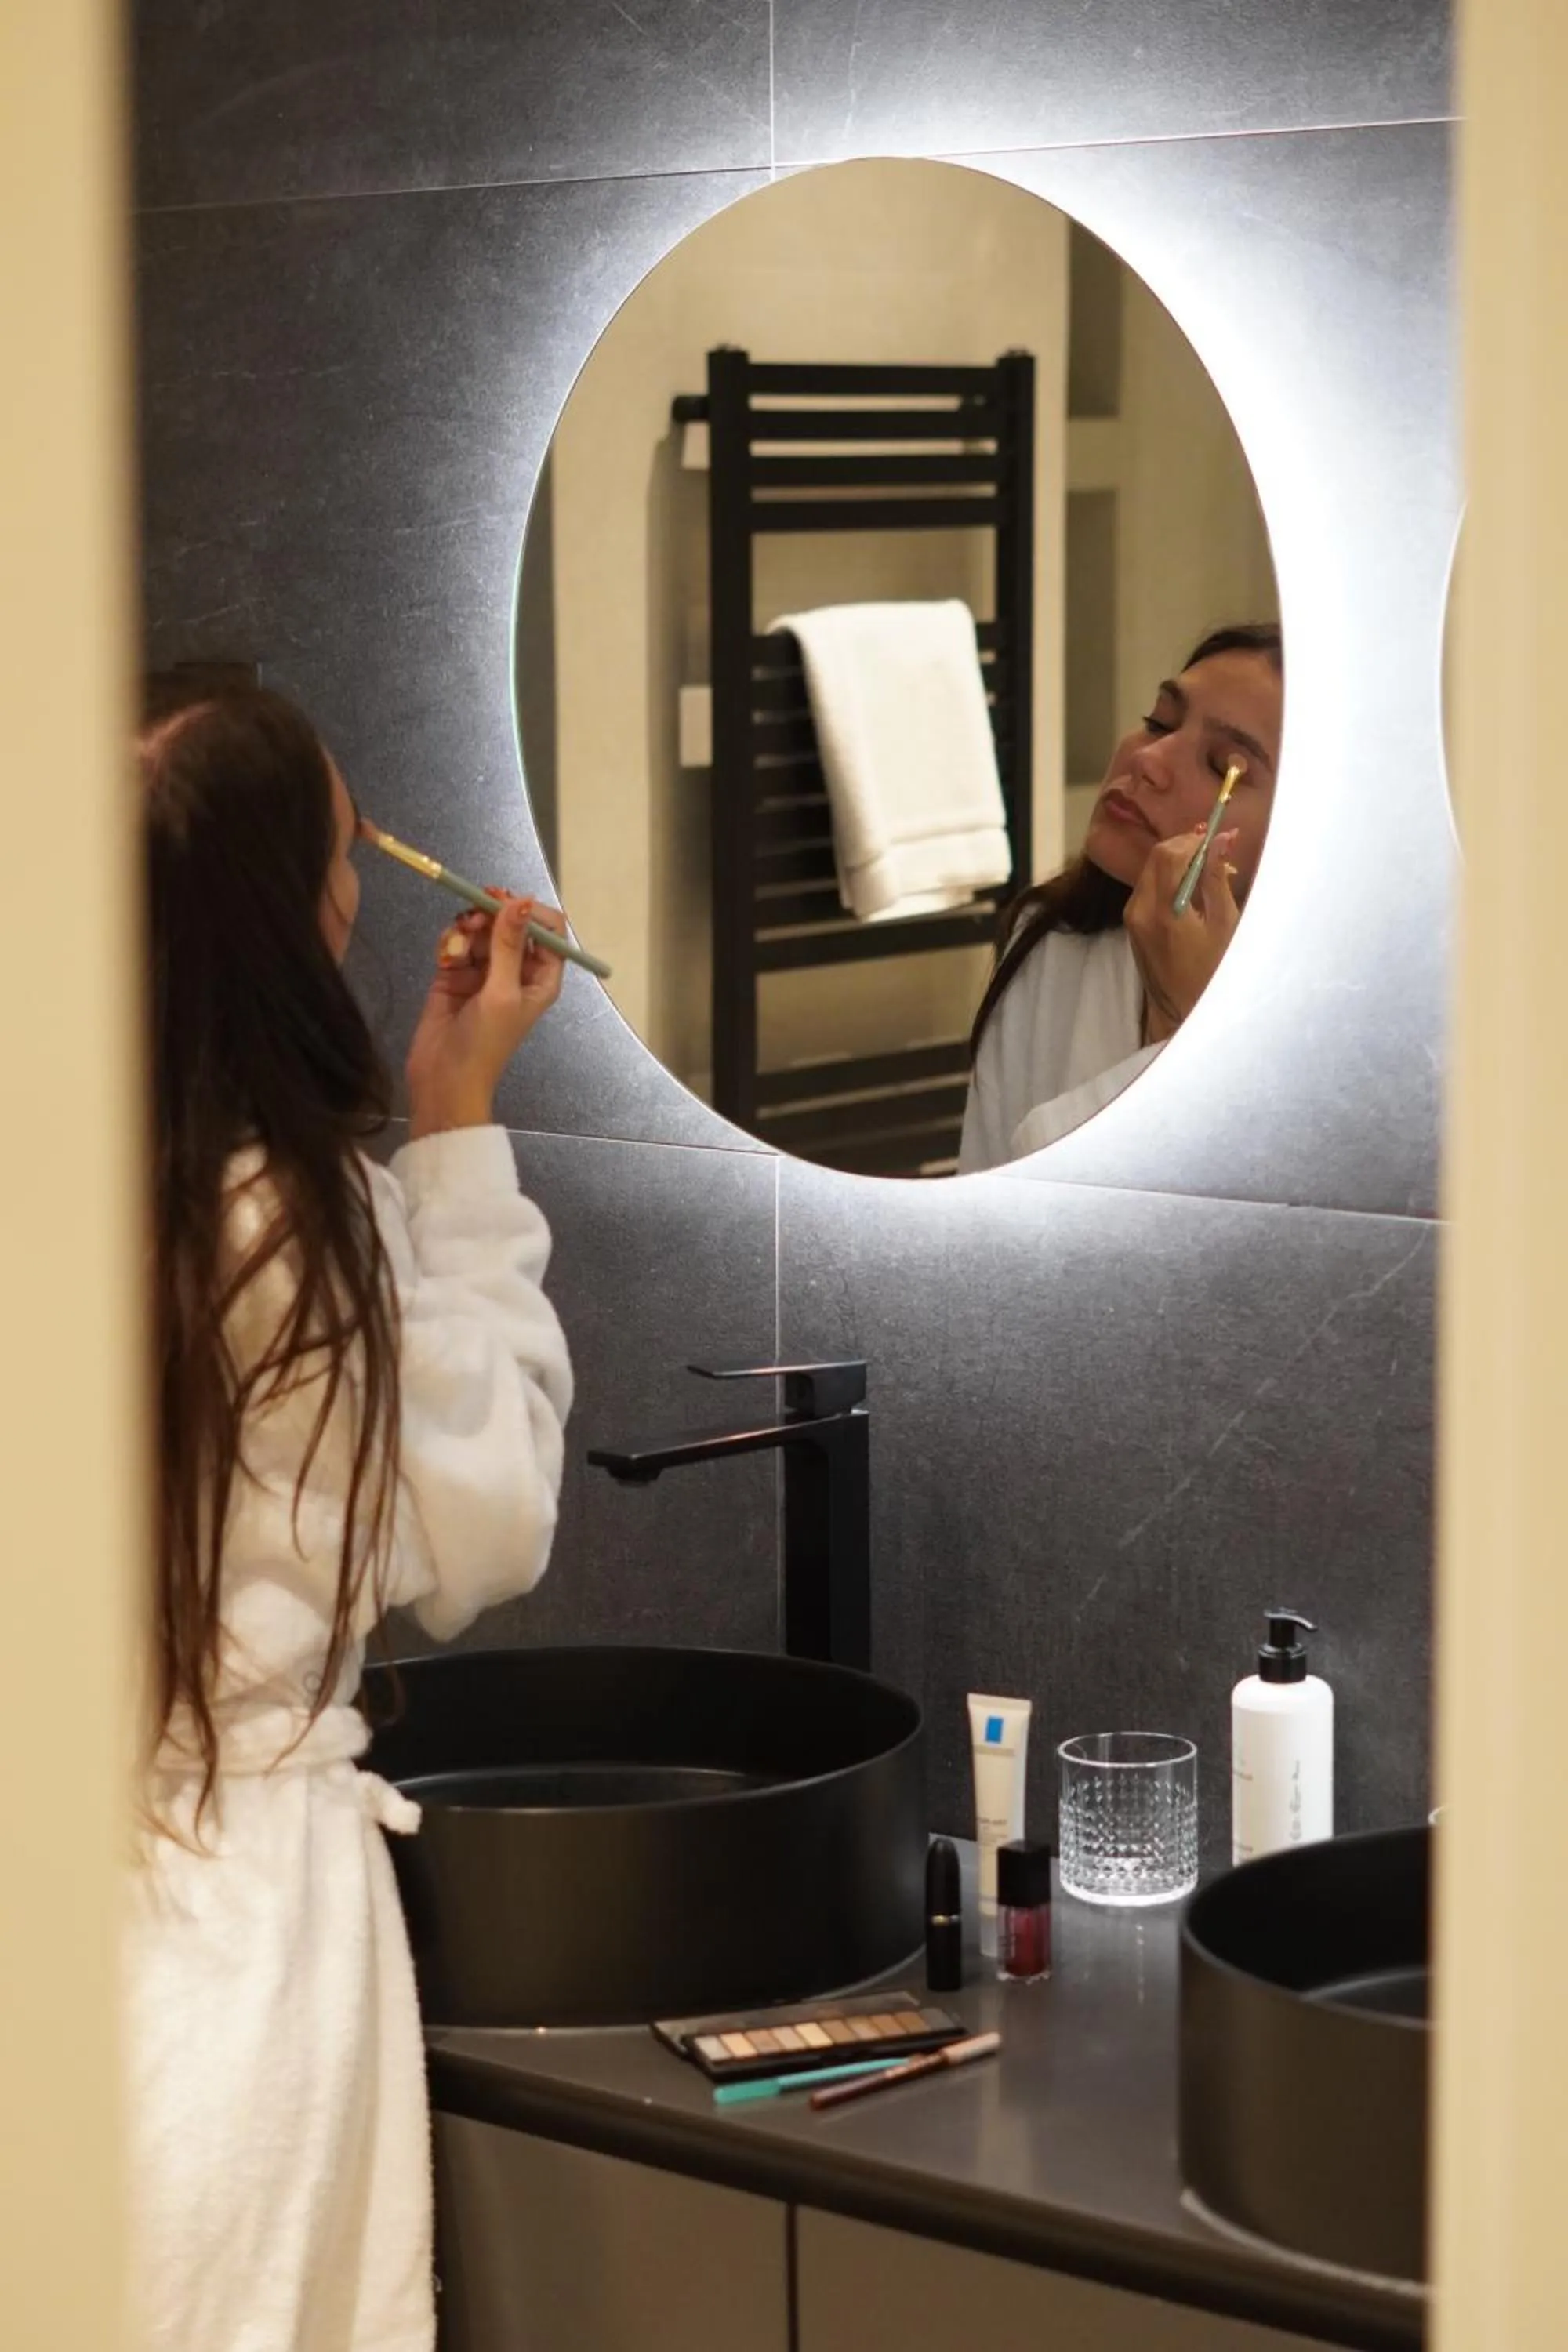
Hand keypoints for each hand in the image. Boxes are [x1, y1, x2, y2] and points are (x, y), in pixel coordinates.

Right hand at [406, 892, 566, 1138]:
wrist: (444, 1080)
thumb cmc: (484, 1043)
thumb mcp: (501, 993)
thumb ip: (509, 945)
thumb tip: (521, 900)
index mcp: (541, 977)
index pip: (548, 929)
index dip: (528, 911)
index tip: (504, 903)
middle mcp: (517, 971)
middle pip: (510, 924)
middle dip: (492, 915)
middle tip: (472, 916)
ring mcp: (484, 972)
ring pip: (480, 930)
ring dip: (466, 929)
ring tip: (455, 946)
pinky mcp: (455, 974)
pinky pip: (456, 944)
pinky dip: (449, 944)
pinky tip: (444, 957)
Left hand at [1124, 828, 1240, 1045]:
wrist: (1183, 1014)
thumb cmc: (1213, 974)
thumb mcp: (1225, 925)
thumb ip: (1217, 879)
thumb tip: (1221, 841)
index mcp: (1163, 911)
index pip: (1171, 854)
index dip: (1196, 840)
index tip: (1221, 838)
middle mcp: (1139, 911)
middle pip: (1157, 857)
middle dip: (1186, 846)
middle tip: (1216, 849)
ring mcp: (1132, 919)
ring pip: (1151, 870)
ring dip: (1177, 861)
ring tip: (1209, 867)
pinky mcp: (1132, 926)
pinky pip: (1147, 888)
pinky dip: (1168, 878)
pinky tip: (1192, 886)